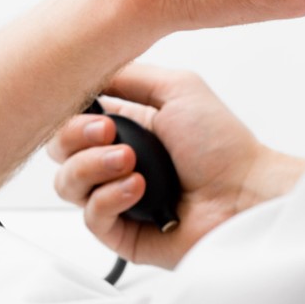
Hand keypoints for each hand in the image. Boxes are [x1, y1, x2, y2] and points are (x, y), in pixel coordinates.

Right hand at [47, 64, 304, 267]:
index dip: (70, 115)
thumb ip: (126, 74)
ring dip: (93, 167)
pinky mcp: (121, 233)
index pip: (69, 121)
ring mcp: (115, 198)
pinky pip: (90, 218)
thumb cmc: (223, 145)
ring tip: (131, 163)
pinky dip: (110, 198)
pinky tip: (138, 188)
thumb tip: (86, 70)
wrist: (247, 194)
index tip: (93, 110)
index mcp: (123, 128)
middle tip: (110, 133)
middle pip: (58, 153)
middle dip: (76, 138)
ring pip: (67, 185)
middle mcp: (113, 163)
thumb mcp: (177, 87)